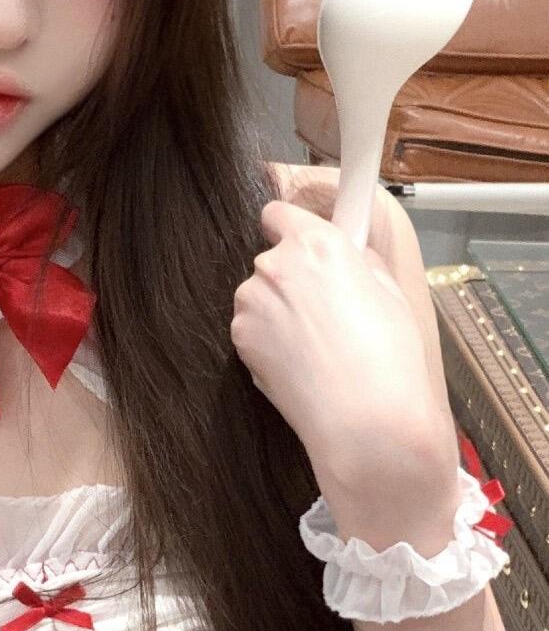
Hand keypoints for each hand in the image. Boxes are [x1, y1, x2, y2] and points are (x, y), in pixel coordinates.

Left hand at [230, 187, 439, 466]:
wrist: (364, 418)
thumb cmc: (388, 356)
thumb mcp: (389, 291)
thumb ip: (358, 261)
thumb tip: (348, 255)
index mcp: (317, 243)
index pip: (278, 212)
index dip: (290, 228)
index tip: (299, 243)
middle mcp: (275, 265)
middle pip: (272, 258)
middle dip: (292, 276)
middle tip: (324, 309)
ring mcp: (251, 303)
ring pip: (259, 296)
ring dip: (277, 310)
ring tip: (315, 344)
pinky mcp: (240, 339)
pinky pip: (252, 329)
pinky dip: (268, 340)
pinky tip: (300, 362)